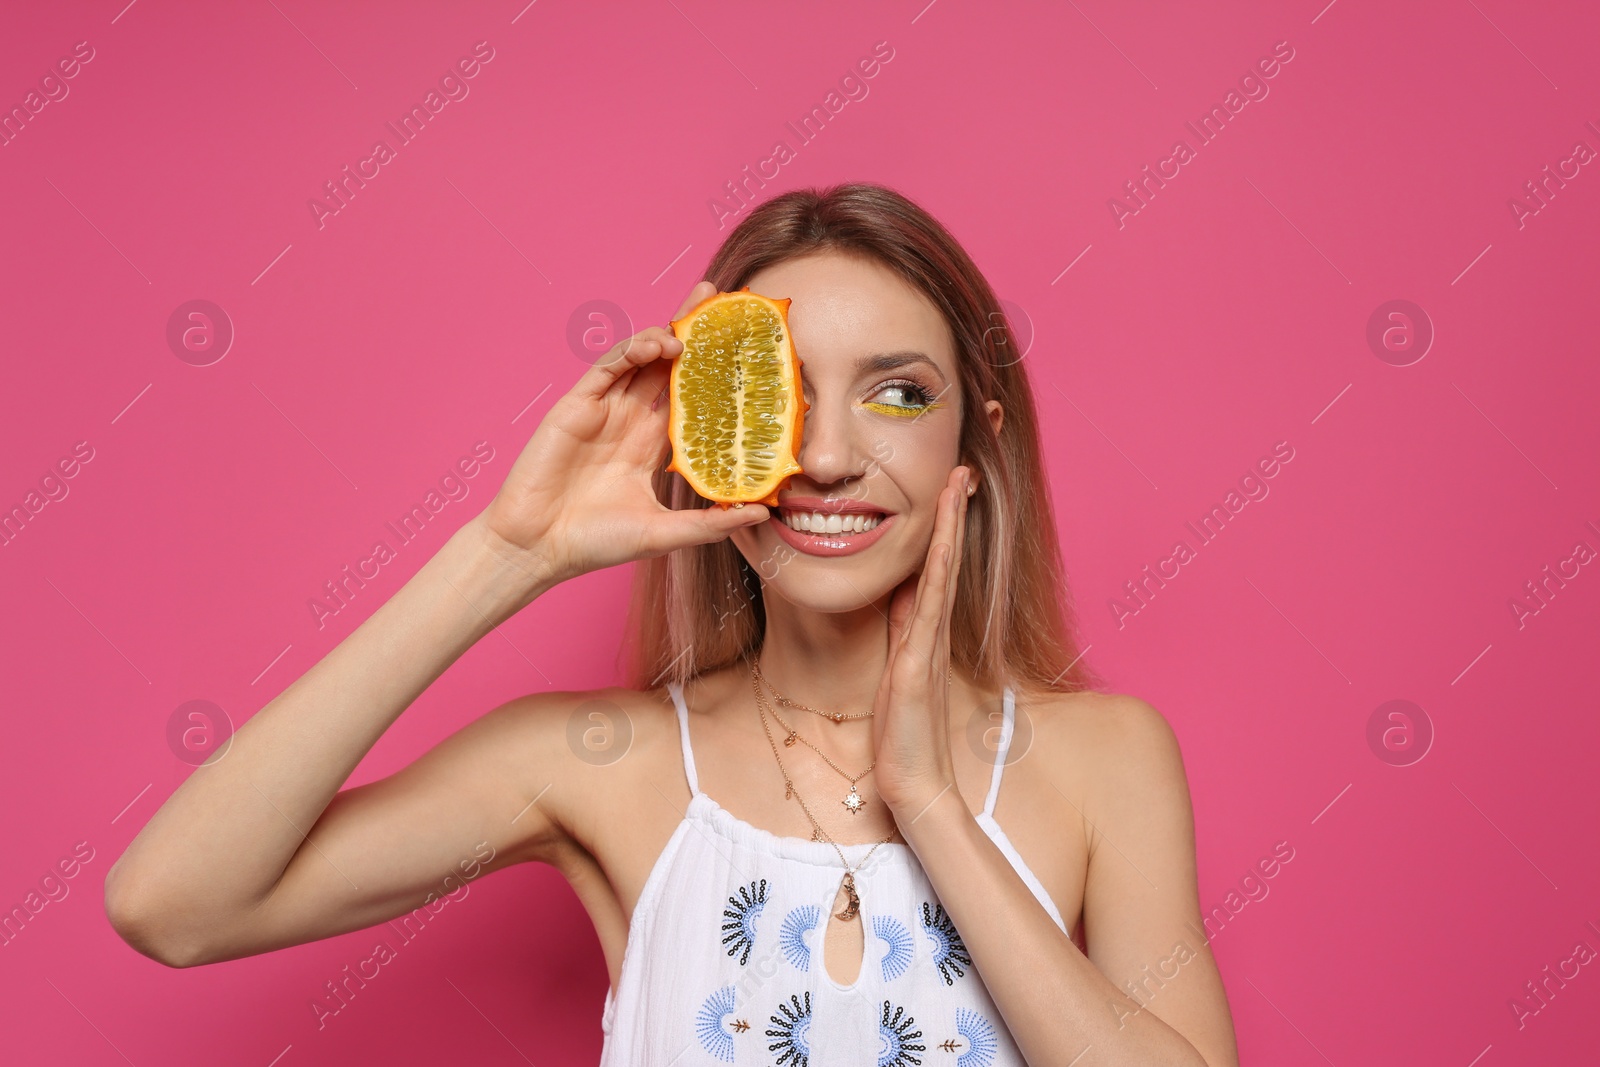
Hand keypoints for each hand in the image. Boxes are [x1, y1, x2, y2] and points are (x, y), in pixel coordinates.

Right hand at [476, 280, 769, 590]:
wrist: (538, 547)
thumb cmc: (595, 542)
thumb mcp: (665, 533)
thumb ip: (711, 523)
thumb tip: (762, 514)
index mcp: (653, 444)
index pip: (692, 396)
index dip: (715, 371)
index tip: (746, 349)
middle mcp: (632, 420)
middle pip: (670, 365)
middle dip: (693, 332)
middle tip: (722, 300)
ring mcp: (605, 409)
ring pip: (640, 357)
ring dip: (666, 334)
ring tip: (694, 322)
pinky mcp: (578, 404)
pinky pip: (608, 366)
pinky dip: (631, 349)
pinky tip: (656, 343)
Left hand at [871, 465, 971, 818]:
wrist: (913, 783)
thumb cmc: (902, 733)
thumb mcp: (897, 668)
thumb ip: (902, 630)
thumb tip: (902, 591)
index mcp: (925, 630)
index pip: (936, 564)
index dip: (943, 524)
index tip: (950, 482)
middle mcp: (932, 630)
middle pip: (947, 557)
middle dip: (954, 511)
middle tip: (964, 466)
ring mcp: (928, 645)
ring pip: (942, 573)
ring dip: (949, 527)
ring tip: (957, 484)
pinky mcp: (916, 666)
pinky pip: (928, 610)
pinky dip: (936, 574)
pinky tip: (940, 546)